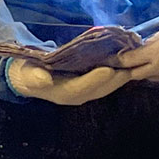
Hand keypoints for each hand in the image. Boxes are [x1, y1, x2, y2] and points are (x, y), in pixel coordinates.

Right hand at [6, 60, 131, 105]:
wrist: (28, 78)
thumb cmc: (28, 73)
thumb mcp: (27, 74)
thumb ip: (35, 77)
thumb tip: (44, 80)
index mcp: (62, 94)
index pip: (82, 88)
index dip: (95, 80)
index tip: (109, 70)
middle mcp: (77, 96)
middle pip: (99, 89)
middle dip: (115, 79)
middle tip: (129, 66)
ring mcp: (84, 92)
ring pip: (105, 86)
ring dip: (119, 77)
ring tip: (132, 63)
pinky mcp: (88, 85)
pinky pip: (105, 81)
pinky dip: (115, 73)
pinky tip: (124, 63)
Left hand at [112, 21, 158, 85]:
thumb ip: (155, 39)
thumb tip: (146, 44)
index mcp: (154, 53)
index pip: (128, 61)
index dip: (121, 60)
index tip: (117, 58)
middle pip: (137, 75)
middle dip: (134, 69)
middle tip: (135, 62)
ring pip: (155, 77)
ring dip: (155, 70)